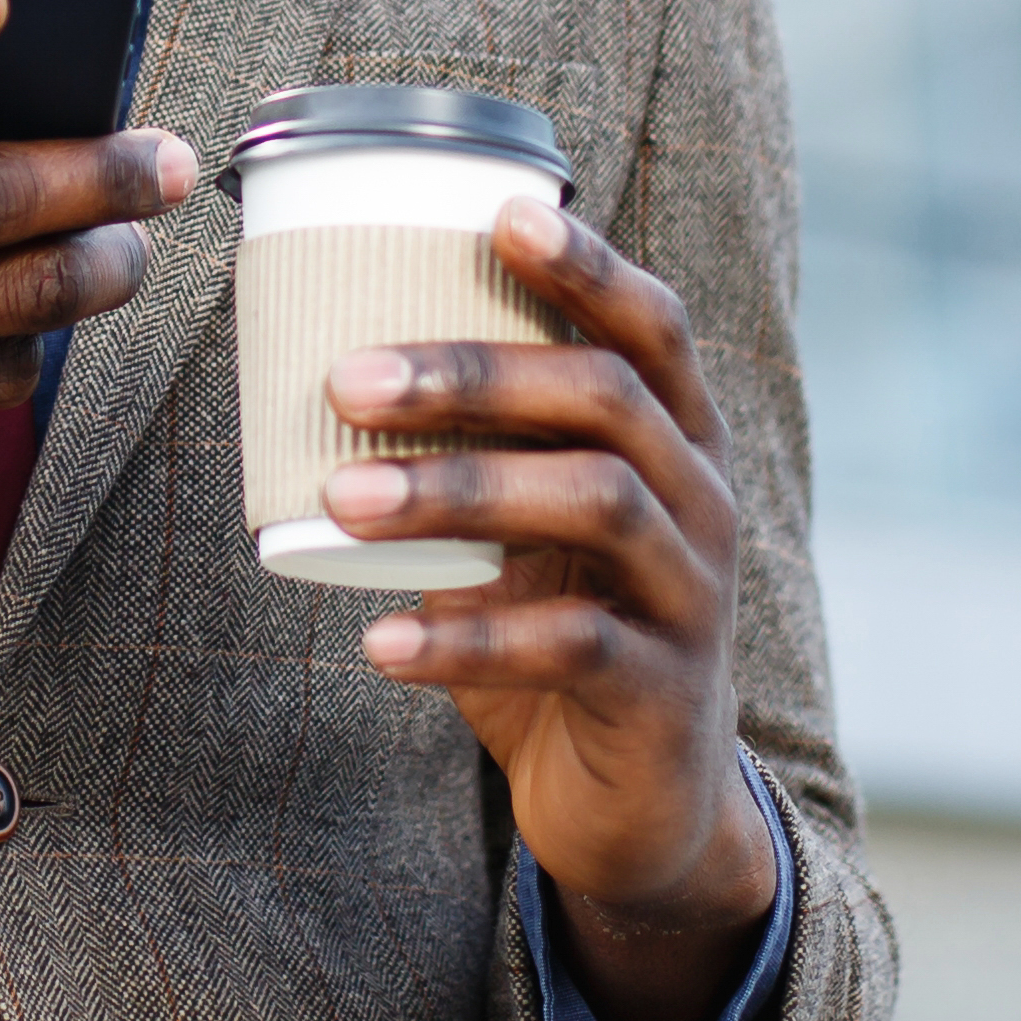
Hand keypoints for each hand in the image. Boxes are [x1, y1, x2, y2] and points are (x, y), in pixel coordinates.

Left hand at [320, 200, 779, 1020]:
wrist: (645, 811)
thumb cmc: (564, 632)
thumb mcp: (529, 535)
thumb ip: (475, 458)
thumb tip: (318, 375)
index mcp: (676, 442)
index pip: (651, 328)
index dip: (587, 265)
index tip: (499, 210)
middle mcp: (702, 502)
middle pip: (607, 401)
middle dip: (475, 374)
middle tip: (346, 378)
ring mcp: (693, 597)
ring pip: (595, 506)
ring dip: (460, 491)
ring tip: (343, 500)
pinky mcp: (662, 692)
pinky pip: (570, 647)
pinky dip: (467, 637)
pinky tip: (379, 641)